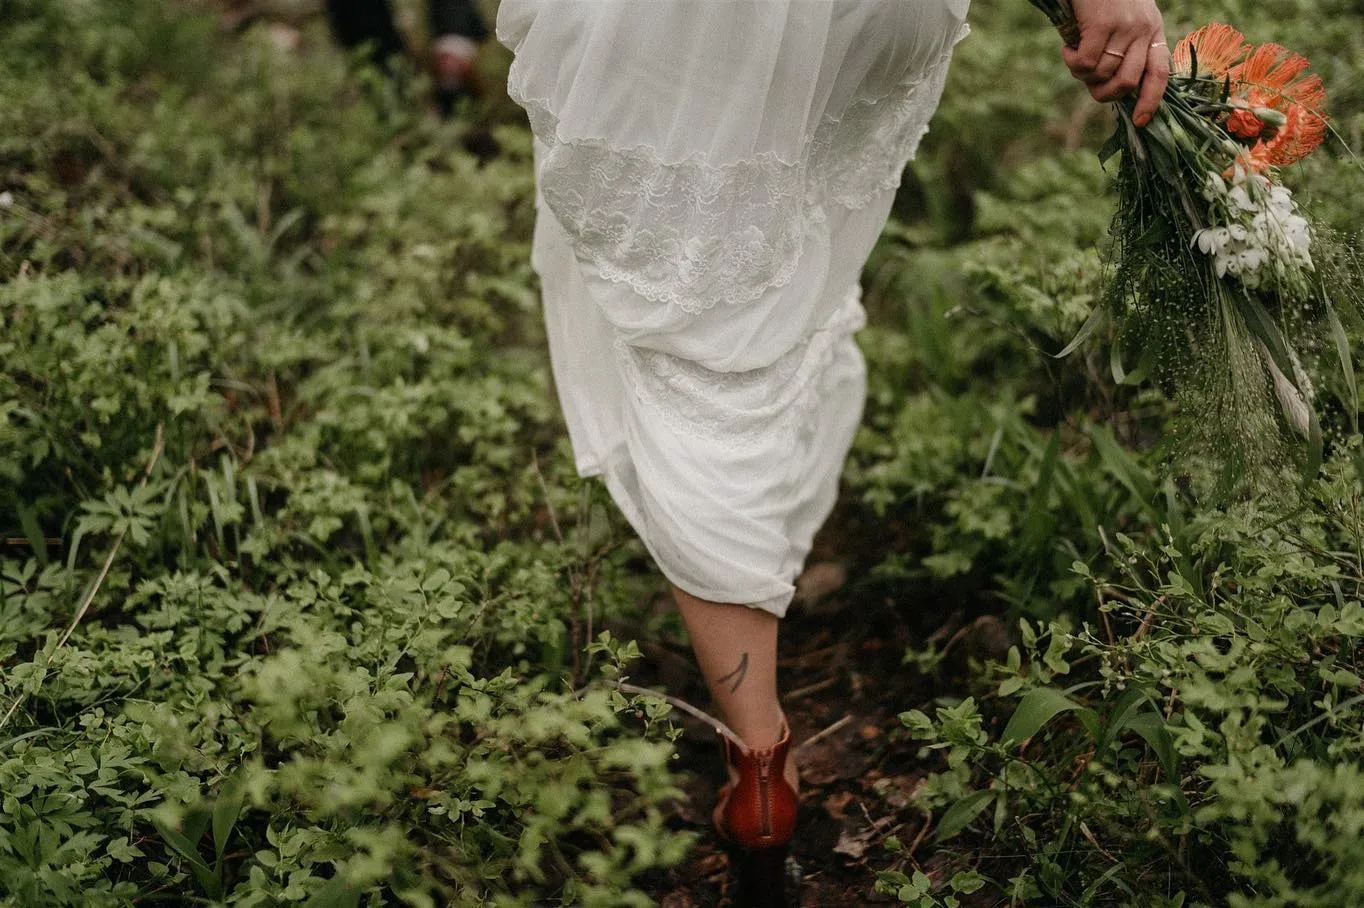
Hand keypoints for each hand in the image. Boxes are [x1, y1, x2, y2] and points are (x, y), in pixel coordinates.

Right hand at [1062, 0, 1169, 126]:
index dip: (1151, 101)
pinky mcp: (1102, 24)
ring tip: (1074, 57)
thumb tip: (1111, 86)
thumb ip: (1124, 47)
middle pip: (1127, 82)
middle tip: (1088, 83)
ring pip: (1103, 74)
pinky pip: (1085, 63)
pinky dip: (1072, 61)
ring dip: (1083, 75)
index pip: (1160, 73)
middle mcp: (1144, 29)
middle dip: (1104, 94)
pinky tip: (1067, 48)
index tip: (1139, 121)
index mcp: (1153, 30)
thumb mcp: (1124, 19)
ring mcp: (1124, 26)